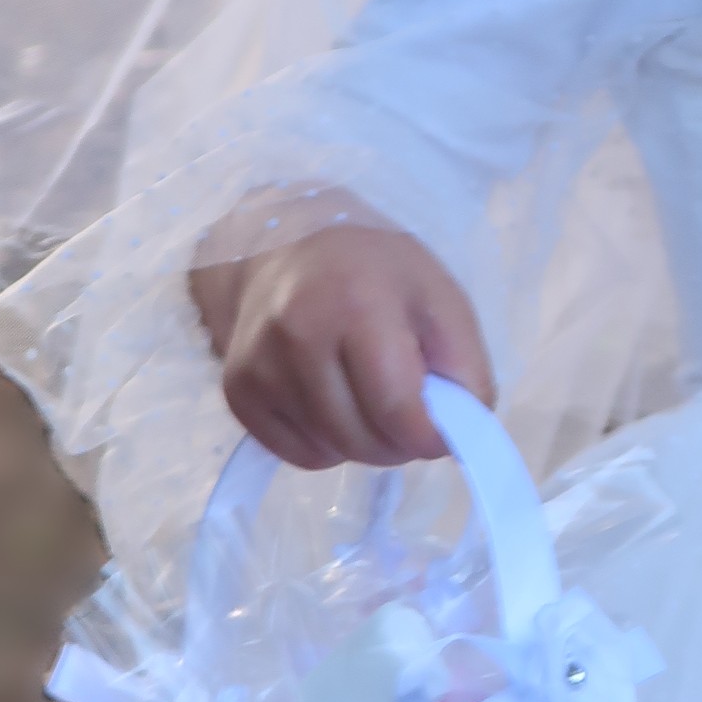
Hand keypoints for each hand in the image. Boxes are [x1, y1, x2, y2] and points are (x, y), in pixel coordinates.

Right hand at [190, 222, 493, 469]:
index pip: (397, 407)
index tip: (443, 432)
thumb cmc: (376, 273)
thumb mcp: (439, 298)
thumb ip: (464, 367)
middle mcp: (298, 334)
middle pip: (364, 439)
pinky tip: (334, 405)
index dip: (430, 437)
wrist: (289, 247)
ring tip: (371, 402)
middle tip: (409, 414)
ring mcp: (260, 364)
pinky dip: (327, 446)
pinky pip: (298, 455)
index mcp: (358, 304)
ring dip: (364, 445)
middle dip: (400, 443)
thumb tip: (462, 435)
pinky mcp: (237, 389)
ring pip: (332, 452)